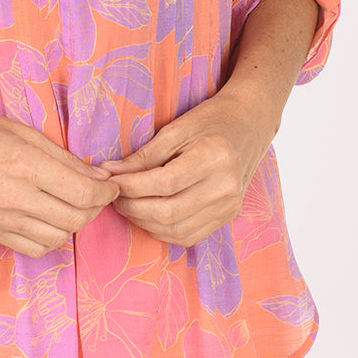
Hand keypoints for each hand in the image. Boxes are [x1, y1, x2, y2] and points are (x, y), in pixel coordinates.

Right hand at [0, 106, 121, 258]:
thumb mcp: (24, 131)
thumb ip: (64, 158)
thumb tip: (100, 178)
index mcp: (23, 164)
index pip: (83, 193)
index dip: (107, 192)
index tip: (111, 185)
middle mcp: (12, 196)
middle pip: (75, 219)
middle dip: (95, 208)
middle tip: (96, 194)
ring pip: (58, 238)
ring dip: (74, 224)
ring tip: (72, 205)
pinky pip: (33, 248)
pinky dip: (50, 238)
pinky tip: (49, 219)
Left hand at [98, 92, 275, 246]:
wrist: (248, 126)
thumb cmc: (210, 120)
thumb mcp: (176, 129)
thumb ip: (144, 155)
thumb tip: (109, 173)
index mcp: (215, 157)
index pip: (164, 183)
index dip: (131, 185)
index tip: (110, 180)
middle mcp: (226, 187)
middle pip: (169, 212)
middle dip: (132, 206)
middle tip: (113, 194)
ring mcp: (229, 206)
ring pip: (176, 229)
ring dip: (143, 221)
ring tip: (127, 204)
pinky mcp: (227, 217)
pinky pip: (188, 236)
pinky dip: (162, 230)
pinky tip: (148, 215)